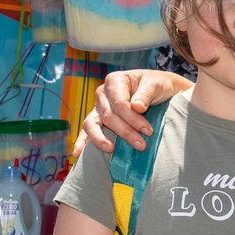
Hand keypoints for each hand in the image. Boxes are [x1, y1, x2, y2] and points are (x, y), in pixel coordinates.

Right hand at [72, 69, 187, 155]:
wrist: (157, 89)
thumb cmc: (156, 85)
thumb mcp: (155, 85)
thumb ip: (145, 94)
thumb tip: (136, 107)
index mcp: (115, 81)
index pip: (119, 103)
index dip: (132, 118)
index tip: (148, 131)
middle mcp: (103, 93)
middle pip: (108, 116)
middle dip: (125, 131)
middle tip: (141, 144)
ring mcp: (98, 107)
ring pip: (92, 124)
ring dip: (101, 139)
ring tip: (111, 149)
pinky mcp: (98, 119)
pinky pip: (87, 130)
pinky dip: (82, 141)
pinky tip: (77, 154)